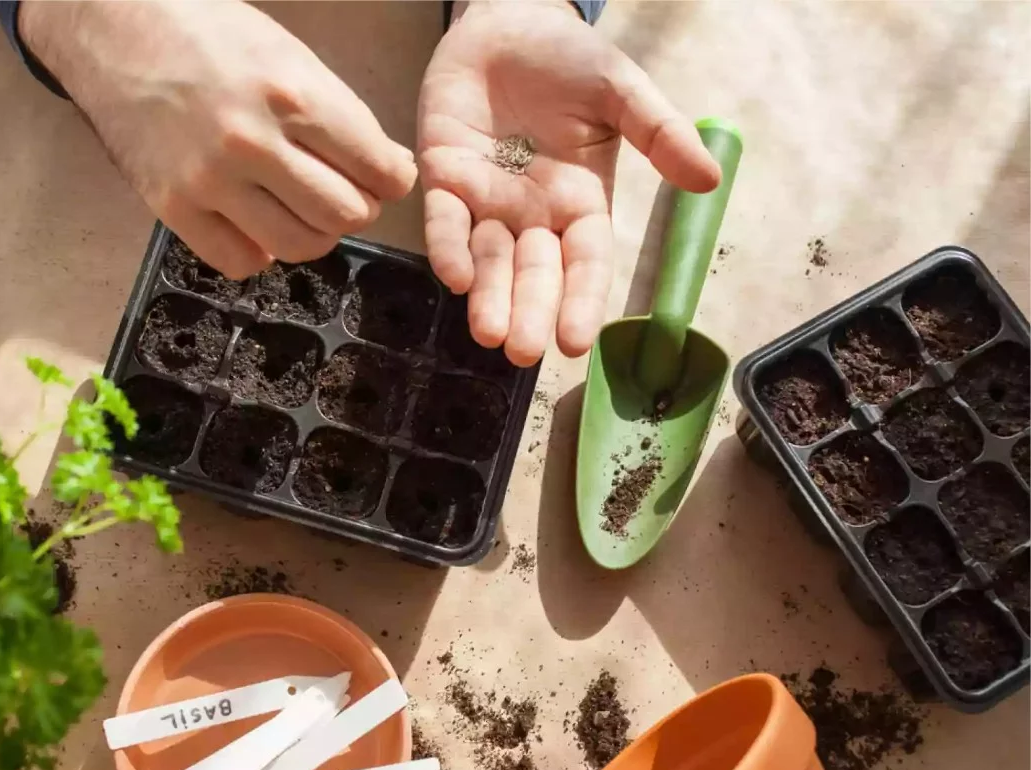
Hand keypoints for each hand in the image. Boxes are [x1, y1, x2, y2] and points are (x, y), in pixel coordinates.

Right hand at [21, 0, 417, 277]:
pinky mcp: (174, 206)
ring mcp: (210, 180)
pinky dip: (259, 251)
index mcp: (293, 94)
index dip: (390, 180)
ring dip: (312, 234)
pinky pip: (241, 261)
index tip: (382, 178)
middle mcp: (254, 142)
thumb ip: (341, 114)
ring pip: (299, 245)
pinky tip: (255, 222)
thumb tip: (391, 169)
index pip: (378, 170)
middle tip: (340, 192)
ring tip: (300, 210)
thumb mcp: (289, 56)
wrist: (118, 28)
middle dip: (355, 207)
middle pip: (345, 214)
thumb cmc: (209, 34)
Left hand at [419, 0, 720, 365]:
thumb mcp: (622, 92)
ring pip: (488, 260)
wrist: (507, 21)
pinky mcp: (444, 178)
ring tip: (488, 335)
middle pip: (534, 274)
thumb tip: (708, 180)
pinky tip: (455, 277)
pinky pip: (445, 221)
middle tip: (524, 353)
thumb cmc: (569, 58)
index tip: (577, 343)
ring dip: (487, 298)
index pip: (585, 263)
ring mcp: (487, 200)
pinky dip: (448, 248)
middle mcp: (533, 213)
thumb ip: (659, 133)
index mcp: (581, 203)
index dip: (582, 301)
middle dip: (529, 313)